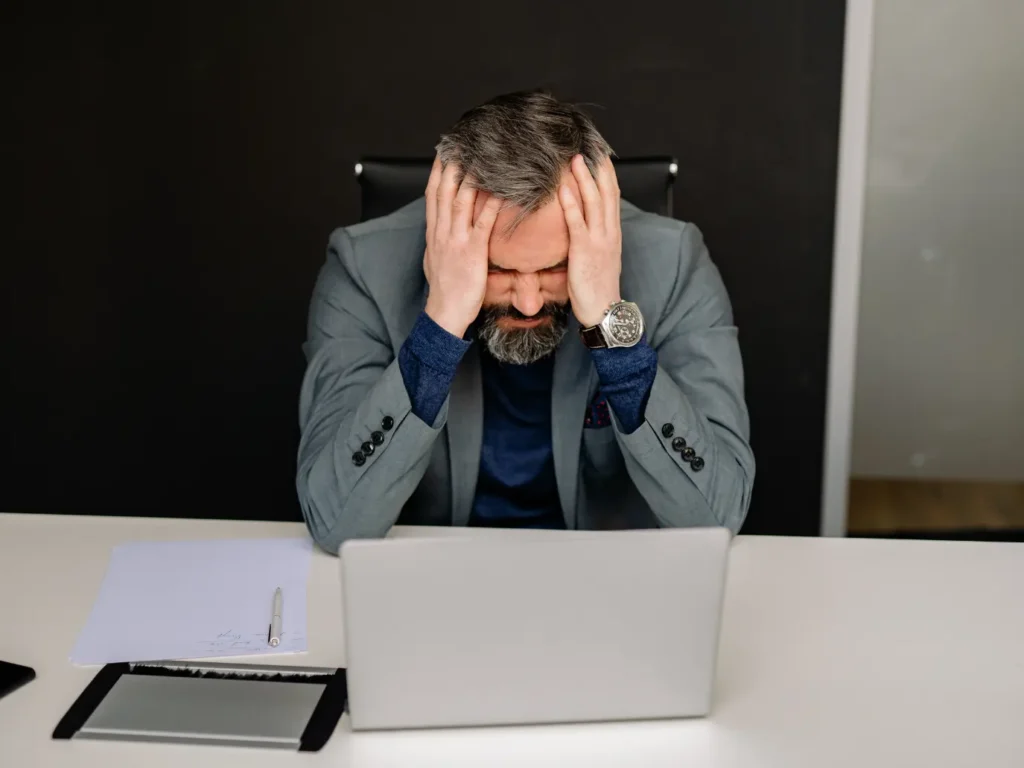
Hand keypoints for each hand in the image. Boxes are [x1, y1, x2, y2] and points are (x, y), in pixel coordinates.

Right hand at [423, 156, 501, 337]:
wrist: (444, 312)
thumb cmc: (444, 289)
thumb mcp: (435, 259)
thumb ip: (440, 240)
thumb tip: (442, 227)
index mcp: (434, 234)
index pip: (432, 195)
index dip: (436, 172)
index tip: (442, 153)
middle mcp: (442, 233)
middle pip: (444, 191)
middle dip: (451, 165)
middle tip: (460, 143)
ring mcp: (456, 241)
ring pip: (461, 202)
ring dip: (469, 178)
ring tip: (478, 157)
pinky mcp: (472, 252)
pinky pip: (482, 224)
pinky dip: (491, 206)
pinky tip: (499, 192)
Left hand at [558, 154, 622, 327]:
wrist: (604, 310)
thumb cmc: (598, 287)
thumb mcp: (601, 258)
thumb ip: (595, 239)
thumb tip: (584, 225)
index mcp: (613, 233)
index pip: (613, 196)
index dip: (607, 174)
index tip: (600, 156)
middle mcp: (610, 232)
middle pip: (607, 192)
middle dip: (599, 168)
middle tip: (589, 147)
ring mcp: (599, 240)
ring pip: (594, 202)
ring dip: (584, 178)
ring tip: (575, 159)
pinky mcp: (584, 250)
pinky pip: (577, 222)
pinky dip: (570, 203)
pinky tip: (563, 189)